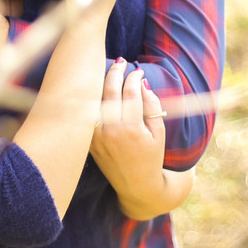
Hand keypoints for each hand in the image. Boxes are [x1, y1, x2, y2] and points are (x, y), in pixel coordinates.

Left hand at [91, 60, 176, 219]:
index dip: (134, 78)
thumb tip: (141, 82)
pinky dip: (92, 99)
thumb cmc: (151, 157)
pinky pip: (88, 113)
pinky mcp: (89, 140)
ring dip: (100, 82)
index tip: (138, 71)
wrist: (135, 184)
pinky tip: (96, 89)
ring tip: (109, 71)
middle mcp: (111, 131)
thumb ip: (152, 105)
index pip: (130, 92)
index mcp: (131, 129)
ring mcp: (97, 136)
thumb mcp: (158, 132)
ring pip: (95, 100)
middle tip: (121, 63)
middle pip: (109, 91)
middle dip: (116, 73)